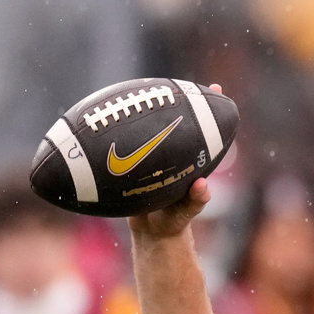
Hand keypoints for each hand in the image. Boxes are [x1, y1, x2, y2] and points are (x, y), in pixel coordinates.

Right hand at [126, 83, 221, 239]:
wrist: (150, 232)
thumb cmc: (173, 223)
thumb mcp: (184, 214)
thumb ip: (194, 203)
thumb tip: (203, 185)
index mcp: (188, 160)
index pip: (202, 130)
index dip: (208, 108)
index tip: (214, 86)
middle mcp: (172, 152)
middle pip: (175, 121)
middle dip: (176, 98)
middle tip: (174, 81)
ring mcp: (151, 155)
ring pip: (148, 128)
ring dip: (142, 109)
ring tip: (133, 91)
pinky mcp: (131, 161)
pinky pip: (124, 144)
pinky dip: (116, 133)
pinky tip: (99, 120)